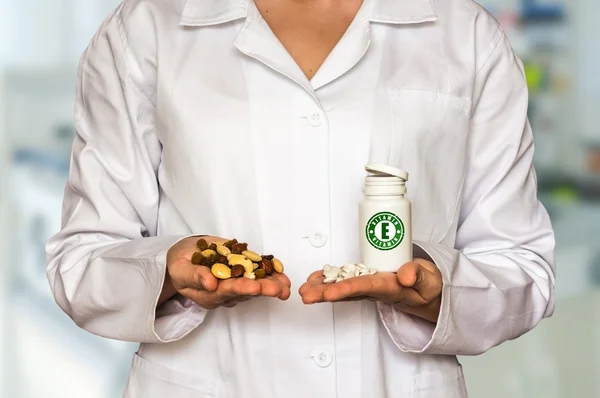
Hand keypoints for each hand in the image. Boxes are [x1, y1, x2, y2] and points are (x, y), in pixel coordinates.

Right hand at [159, 236, 290, 308]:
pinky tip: (281, 271)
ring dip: (272, 283)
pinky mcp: (240, 272)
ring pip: (255, 284)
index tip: (255, 287)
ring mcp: (234, 283)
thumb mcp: (180, 270)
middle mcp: (225, 293)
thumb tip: (210, 284)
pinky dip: (270, 271)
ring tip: (286, 284)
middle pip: (246, 291)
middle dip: (264, 289)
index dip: (242, 288)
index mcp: (209, 295)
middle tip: (280, 289)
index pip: (228, 292)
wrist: (182, 257)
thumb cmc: (179, 265)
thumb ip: (194, 277)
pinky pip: (256, 273)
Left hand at [299, 259, 442, 322]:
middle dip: (325, 293)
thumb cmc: (426, 284)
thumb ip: (417, 275)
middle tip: (305, 295)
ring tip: (303, 289)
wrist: (426, 290)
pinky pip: (343, 280)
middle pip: (346, 291)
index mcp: (389, 289)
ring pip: (341, 287)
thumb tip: (404, 276)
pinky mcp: (365, 280)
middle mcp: (374, 290)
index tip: (329, 293)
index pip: (365, 288)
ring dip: (321, 288)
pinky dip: (327, 279)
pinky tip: (313, 279)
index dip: (346, 290)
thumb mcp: (428, 279)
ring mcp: (367, 286)